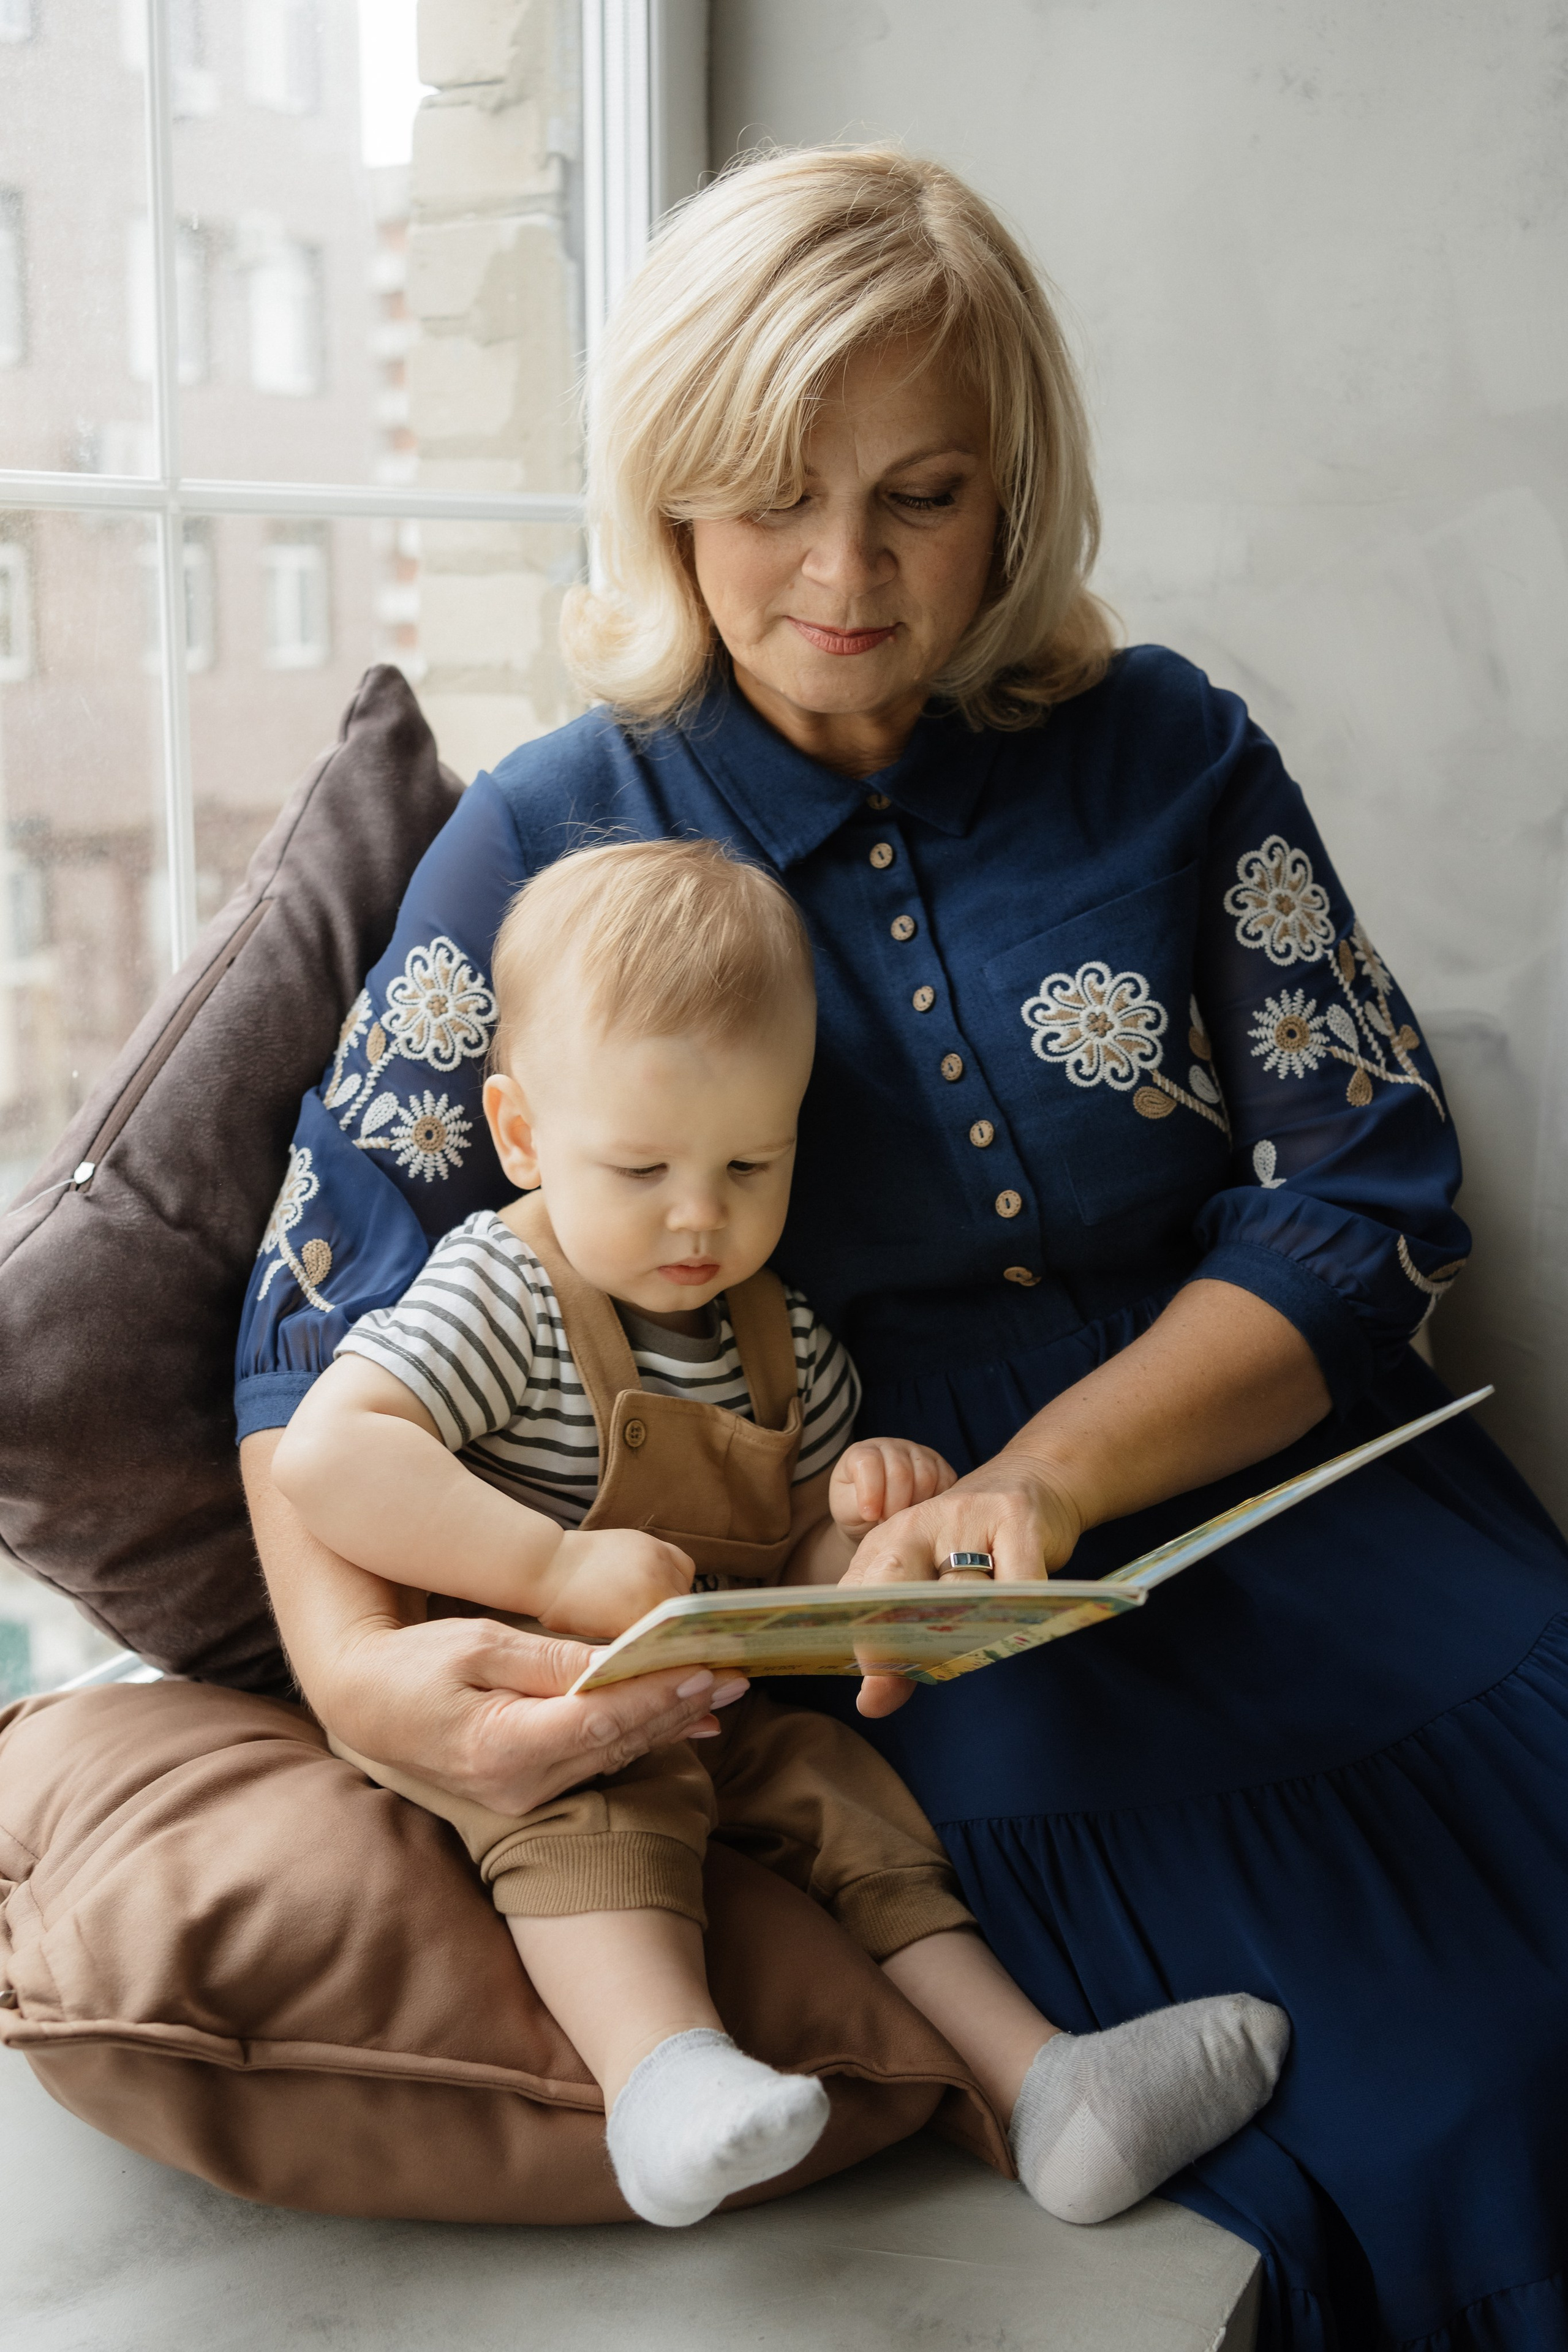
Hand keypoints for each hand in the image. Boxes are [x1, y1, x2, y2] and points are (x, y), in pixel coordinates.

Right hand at [329, 1611, 746, 1814]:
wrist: (365, 1707)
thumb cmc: (415, 1665)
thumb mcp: (479, 1645)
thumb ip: (551, 1660)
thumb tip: (619, 1657)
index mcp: (502, 1745)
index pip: (599, 1720)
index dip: (657, 1696)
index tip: (704, 1672)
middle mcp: (519, 1785)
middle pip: (617, 1744)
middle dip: (679, 1710)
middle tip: (734, 1678)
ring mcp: (524, 1797)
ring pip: (613, 1757)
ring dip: (667, 1725)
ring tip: (718, 1694)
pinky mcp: (528, 1794)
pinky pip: (595, 1762)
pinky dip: (636, 1736)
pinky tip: (675, 1718)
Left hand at [534, 1527, 696, 1641]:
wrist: (548, 1565)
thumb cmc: (567, 1610)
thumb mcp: (601, 1639)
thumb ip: (636, 1644)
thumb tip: (663, 1656)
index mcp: (641, 1610)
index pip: (677, 1637)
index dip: (677, 1650)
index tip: (676, 1659)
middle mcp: (656, 1580)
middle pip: (684, 1614)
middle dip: (676, 1628)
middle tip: (664, 1639)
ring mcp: (656, 1557)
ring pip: (686, 1590)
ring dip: (676, 1604)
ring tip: (655, 1612)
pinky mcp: (653, 1543)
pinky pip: (682, 1565)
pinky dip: (676, 1579)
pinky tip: (658, 1586)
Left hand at [829, 1438, 956, 1539]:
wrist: (874, 1515)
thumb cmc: (855, 1509)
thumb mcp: (844, 1508)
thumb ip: (855, 1504)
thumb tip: (875, 1509)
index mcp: (863, 1452)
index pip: (869, 1462)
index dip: (870, 1491)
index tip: (870, 1515)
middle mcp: (892, 1447)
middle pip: (901, 1472)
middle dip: (894, 1505)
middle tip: (887, 1523)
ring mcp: (918, 1454)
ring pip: (926, 1477)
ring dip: (915, 1506)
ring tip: (902, 1519)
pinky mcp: (939, 1467)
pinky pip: (946, 1482)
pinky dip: (935, 1503)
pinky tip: (920, 1513)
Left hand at [840, 1450, 1085, 1718]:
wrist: (1032, 1481)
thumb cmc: (976, 1549)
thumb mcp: (931, 1588)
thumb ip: (900, 1649)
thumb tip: (871, 1705)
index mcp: (887, 1541)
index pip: (856, 1593)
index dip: (862, 1644)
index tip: (870, 1693)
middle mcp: (919, 1523)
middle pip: (894, 1581)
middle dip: (904, 1633)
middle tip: (925, 1667)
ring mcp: (967, 1515)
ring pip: (963, 1592)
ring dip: (974, 1631)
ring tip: (985, 1642)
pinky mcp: (1014, 1517)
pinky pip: (1017, 1583)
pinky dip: (1019, 1611)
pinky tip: (1022, 1620)